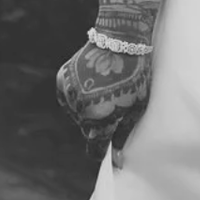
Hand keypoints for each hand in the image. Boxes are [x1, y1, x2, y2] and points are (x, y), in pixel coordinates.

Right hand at [55, 37, 151, 165]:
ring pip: (77, 114)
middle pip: (87, 129)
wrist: (120, 39)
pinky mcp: (62, 79)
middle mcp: (80, 108)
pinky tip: (90, 85)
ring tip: (104, 90)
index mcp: (99, 118)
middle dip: (98, 124)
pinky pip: (67, 98)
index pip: (95, 147)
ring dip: (87, 110)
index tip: (105, 152)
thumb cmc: (135, 73)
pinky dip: (76, 97)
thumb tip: (118, 160)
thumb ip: (123, 133)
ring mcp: (69, 93)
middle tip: (113, 105)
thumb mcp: (137, 105)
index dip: (101, 150)